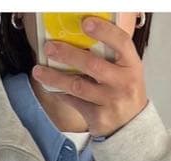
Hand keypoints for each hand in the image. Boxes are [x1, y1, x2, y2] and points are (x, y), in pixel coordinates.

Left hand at [31, 16, 148, 137]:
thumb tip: (78, 37)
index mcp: (132, 65)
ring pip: (78, 86)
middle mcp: (123, 83)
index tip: (86, 23)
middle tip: (49, 48)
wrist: (131, 126)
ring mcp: (111, 102)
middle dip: (68, 54)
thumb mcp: (126, 70)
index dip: (104, 31)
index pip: (121, 42)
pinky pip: (74, 102)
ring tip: (38, 71)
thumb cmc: (124, 91)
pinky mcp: (99, 118)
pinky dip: (61, 93)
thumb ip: (110, 55)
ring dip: (55, 77)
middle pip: (92, 65)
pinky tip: (50, 86)